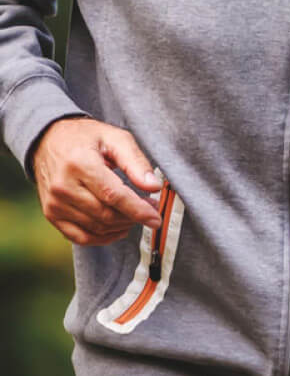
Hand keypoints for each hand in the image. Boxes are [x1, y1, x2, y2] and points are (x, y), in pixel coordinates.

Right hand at [33, 118, 163, 245]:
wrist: (49, 140)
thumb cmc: (85, 138)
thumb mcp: (115, 138)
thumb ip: (135, 161)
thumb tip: (153, 186)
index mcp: (79, 164)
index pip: (113, 195)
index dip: (138, 210)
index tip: (156, 218)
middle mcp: (63, 187)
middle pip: (106, 214)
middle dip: (133, 217)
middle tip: (150, 210)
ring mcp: (54, 203)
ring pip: (96, 227)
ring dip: (121, 226)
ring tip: (135, 215)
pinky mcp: (51, 214)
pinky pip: (80, 237)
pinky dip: (102, 237)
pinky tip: (118, 229)